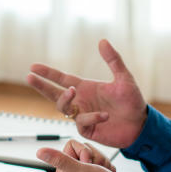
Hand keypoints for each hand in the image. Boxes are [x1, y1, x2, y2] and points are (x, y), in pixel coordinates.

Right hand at [27, 39, 147, 147]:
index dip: (48, 73)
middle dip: (41, 86)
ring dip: (66, 99)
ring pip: (63, 108)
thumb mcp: (124, 78)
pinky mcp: (88, 130)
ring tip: (73, 91)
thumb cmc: (132, 101)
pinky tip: (104, 114)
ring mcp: (82, 116)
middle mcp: (81, 101)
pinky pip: (82, 122)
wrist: (141, 125)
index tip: (32, 66)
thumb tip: (102, 41)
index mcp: (86, 88)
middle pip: (54, 94)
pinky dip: (91, 117)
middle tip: (29, 77)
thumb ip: (113, 60)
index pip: (62, 79)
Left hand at [37, 145, 134, 171]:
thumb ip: (60, 160)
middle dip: (95, 157)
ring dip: (102, 162)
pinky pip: (102, 160)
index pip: (72, 144)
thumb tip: (39, 152)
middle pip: (84, 147)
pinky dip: (107, 167)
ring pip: (94, 153)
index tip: (88, 165)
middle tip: (97, 171)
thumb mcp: (80, 171)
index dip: (84, 151)